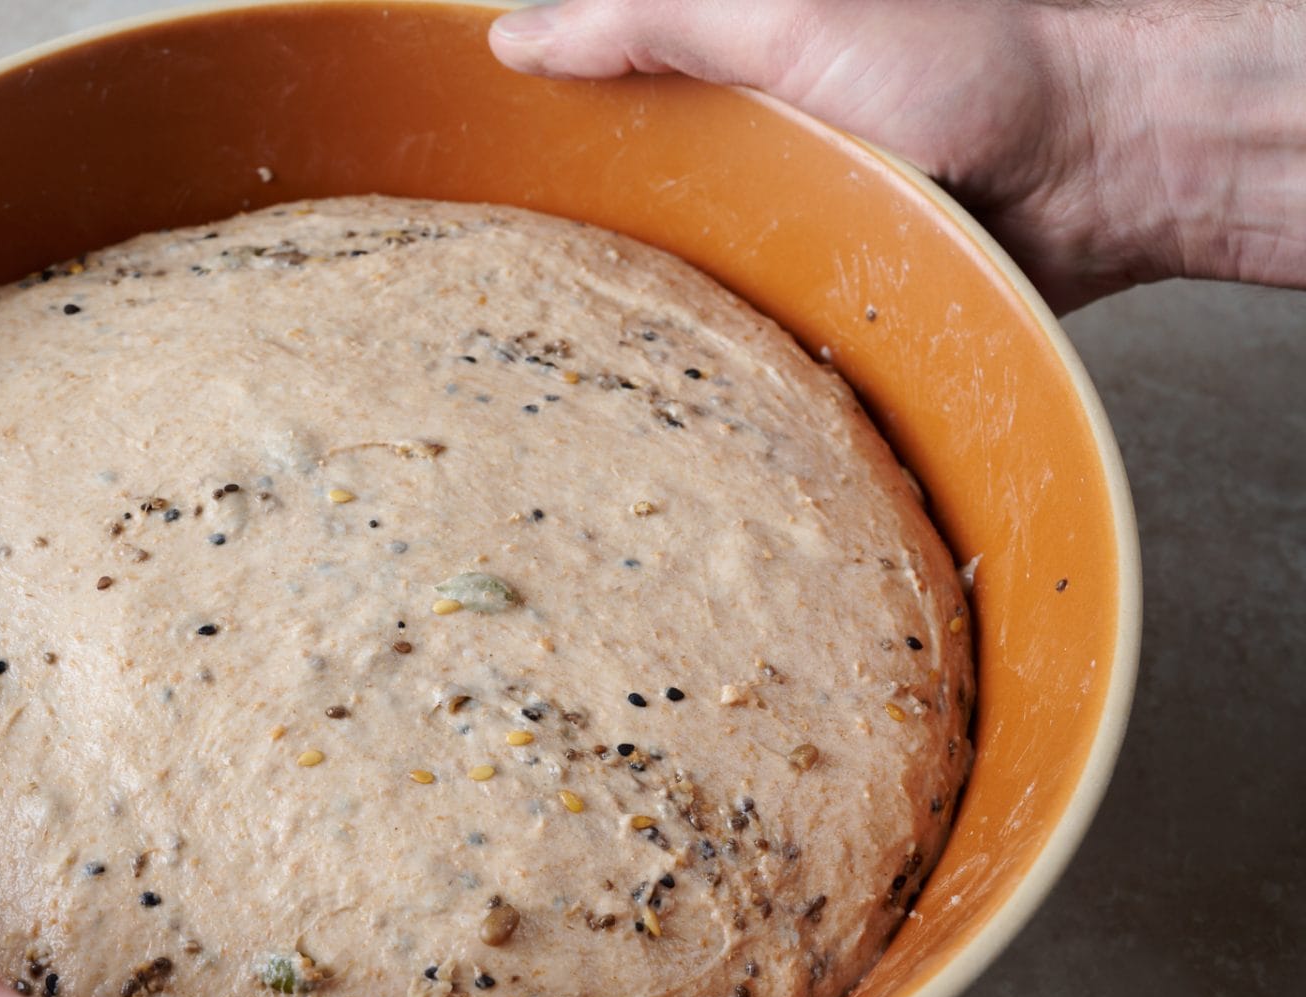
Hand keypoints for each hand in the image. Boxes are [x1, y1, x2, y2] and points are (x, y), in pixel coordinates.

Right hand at [490, 0, 1305, 310]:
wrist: (1101, 172)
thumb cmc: (966, 70)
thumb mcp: (787, 18)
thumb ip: (655, 21)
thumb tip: (515, 37)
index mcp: (718, 87)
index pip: (592, 116)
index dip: (524, 150)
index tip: (450, 189)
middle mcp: (741, 169)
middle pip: (619, 218)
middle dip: (559, 261)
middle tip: (480, 309)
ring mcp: (781, 247)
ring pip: (673, 299)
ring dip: (630, 334)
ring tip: (547, 374)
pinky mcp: (822, 320)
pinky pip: (744, 356)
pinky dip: (710, 381)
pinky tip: (658, 404)